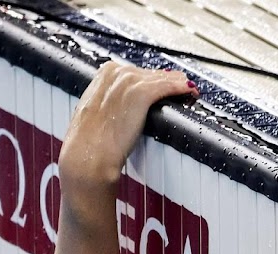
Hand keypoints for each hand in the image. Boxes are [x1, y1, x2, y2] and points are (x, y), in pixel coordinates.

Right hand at [59, 63, 197, 188]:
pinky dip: (180, 88)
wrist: (88, 156)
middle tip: (179, 87)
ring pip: (159, 78)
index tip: (158, 84)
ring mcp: (128, 84)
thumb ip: (104, 109)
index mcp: (101, 78)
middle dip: (164, 80)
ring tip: (188, 89)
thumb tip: (115, 114)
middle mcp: (114, 75)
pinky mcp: (140, 95)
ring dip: (176, 83)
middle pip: (147, 73)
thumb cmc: (88, 145)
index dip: (147, 79)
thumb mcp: (91, 118)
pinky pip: (166, 87)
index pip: (131, 72)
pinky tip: (189, 91)